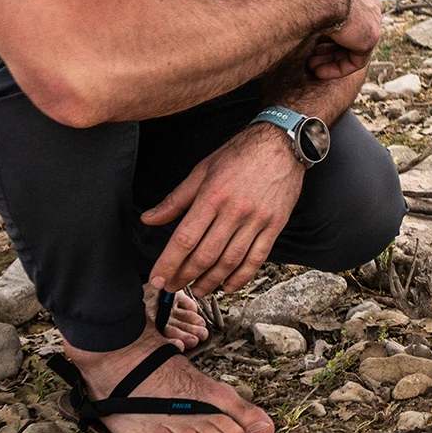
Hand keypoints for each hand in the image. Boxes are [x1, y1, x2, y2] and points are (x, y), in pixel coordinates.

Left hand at [143, 122, 306, 295]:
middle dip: (185, 276)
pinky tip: (228, 286)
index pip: (184, 239)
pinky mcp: (275, 225)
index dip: (168, 263)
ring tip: (198, 289)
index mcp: (212, 196)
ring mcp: (257, 219)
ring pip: (230, 261)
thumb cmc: (240, 154)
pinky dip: (241, 277)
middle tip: (173, 286)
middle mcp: (235, 211)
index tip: (157, 279)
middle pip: (205, 254)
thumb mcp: (202, 170)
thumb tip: (149, 219)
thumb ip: (176, 199)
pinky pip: (257, 258)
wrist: (282, 143)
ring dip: (211, 280)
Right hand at [310, 0, 380, 79]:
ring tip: (311, 67)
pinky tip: (319, 72)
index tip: (308, 37)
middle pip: (348, 30)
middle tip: (309, 57)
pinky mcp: (371, 37)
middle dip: (328, 47)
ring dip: (330, 59)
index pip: (342, 13)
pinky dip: (337, 68)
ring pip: (351, 46)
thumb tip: (287, 7)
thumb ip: (304, 3)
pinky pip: (355, 59)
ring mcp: (371, 18)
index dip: (325, 29)